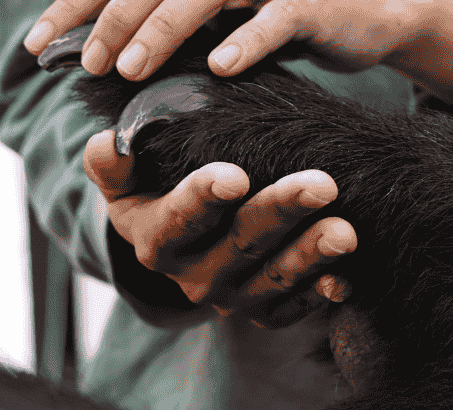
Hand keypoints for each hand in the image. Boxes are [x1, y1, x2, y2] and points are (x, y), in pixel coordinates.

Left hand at [24, 0, 452, 109]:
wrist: (367, 14)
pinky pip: (276, 16)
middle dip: (116, 15)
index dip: (75, 3)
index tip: (35, 44)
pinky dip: (246, 40)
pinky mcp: (311, 1)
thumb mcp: (215, 24)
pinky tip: (222, 68)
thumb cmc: (277, 23)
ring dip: (165, 25)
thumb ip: (167, 31)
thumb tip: (96, 63)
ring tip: (134, 69)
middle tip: (89, 63)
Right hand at [83, 130, 354, 327]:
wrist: (178, 235)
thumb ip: (111, 160)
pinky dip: (318, 293)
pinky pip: (290, 307)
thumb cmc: (153, 186)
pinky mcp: (261, 309)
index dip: (203, 198)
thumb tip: (107, 142)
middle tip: (322, 183)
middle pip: (239, 244)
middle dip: (281, 212)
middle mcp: (190, 274)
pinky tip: (342, 278)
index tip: (235, 175)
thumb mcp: (122, 175)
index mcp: (153, 237)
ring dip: (310, 255)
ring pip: (272, 277)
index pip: (177, 219)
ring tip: (345, 231)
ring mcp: (228, 295)